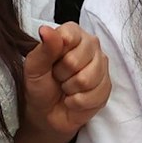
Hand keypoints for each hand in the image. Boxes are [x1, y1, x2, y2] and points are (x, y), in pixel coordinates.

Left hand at [21, 23, 109, 139]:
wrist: (45, 112)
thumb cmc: (39, 84)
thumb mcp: (34, 66)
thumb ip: (44, 48)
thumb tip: (45, 30)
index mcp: (73, 33)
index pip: (69, 36)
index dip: (57, 53)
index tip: (51, 62)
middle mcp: (91, 45)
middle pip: (75, 61)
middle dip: (62, 74)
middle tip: (57, 77)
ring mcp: (102, 66)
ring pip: (86, 80)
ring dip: (70, 89)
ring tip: (65, 87)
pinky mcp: (106, 87)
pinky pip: (94, 96)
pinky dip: (77, 102)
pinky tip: (73, 99)